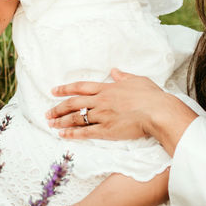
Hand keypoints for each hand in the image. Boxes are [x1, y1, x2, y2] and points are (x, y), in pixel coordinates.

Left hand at [47, 68, 197, 153]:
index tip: (54, 91)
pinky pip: (85, 132)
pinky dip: (72, 133)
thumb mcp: (137, 80)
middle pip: (74, 103)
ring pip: (76, 118)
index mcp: (108, 88)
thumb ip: (123, 76)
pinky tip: (63, 135)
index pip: (81, 87)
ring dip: (62, 121)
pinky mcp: (106, 130)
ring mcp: (102, 116)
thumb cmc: (151, 96)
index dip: (65, 89)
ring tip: (51, 124)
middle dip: (58, 108)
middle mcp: (101, 101)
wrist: (158, 112)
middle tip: (47, 113)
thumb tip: (115, 70)